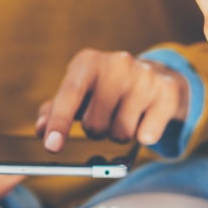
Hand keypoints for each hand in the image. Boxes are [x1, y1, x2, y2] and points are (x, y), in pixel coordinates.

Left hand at [38, 49, 188, 151]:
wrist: (154, 77)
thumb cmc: (105, 88)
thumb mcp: (79, 91)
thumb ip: (55, 110)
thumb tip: (41, 129)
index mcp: (88, 62)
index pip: (70, 94)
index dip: (60, 122)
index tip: (52, 146)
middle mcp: (117, 63)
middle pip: (95, 123)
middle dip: (95, 131)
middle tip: (102, 119)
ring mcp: (144, 76)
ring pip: (121, 133)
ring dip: (118, 134)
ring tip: (123, 117)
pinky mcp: (166, 92)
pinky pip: (147, 135)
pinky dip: (143, 136)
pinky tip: (145, 120)